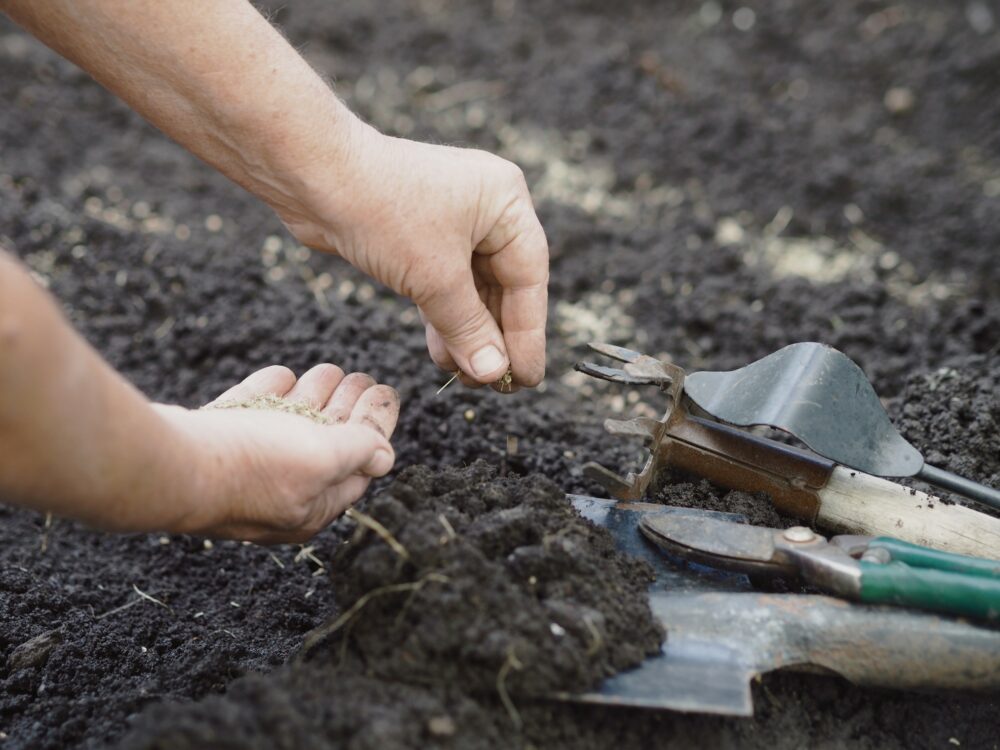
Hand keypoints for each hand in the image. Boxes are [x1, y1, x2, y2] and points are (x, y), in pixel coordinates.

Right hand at [154, 364, 399, 543]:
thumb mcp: (321, 457)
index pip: (357, 468)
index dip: (375, 430)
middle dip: (346, 410)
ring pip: (285, 429)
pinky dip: (268, 397)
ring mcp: (242, 471)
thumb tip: (386, 457)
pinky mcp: (211, 447)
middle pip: (324, 447)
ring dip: (311, 398)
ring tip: (329, 371)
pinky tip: (281, 376)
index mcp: (310, 509)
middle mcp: (277, 496)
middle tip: (361, 377)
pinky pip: (248, 419)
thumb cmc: (250, 466)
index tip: (386, 394)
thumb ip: (357, 452)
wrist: (165, 463)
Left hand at [280, 127, 548, 390]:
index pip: (529, 278)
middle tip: (498, 386)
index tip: (526, 378)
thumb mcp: (434, 277)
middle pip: (504, 286)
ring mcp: (452, 221)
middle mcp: (486, 208)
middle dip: (497, 339)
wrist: (311, 175)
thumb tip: (495, 373)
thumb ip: (469, 329)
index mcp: (505, 202)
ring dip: (469, 336)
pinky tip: (443, 355)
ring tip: (467, 378)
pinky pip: (444, 287)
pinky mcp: (420, 236)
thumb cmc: (380, 208)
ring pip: (472, 291)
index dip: (528, 334)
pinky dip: (444, 320)